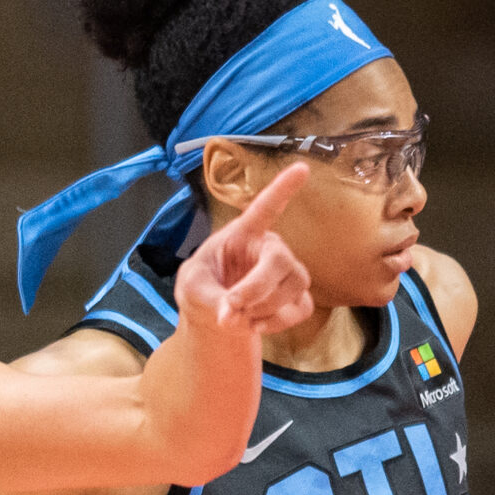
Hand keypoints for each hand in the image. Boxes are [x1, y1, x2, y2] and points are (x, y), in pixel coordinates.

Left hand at [177, 162, 313, 339]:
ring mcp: (287, 272)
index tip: (302, 168)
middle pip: (281, 260)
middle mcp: (269, 248)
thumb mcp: (192, 287)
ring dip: (266, 307)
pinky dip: (279, 321)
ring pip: (296, 284)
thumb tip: (230, 317)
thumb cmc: (201, 287)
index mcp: (242, 234)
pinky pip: (302, 307)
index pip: (265, 208)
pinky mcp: (296, 297)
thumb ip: (209, 298)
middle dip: (258, 288)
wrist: (213, 315)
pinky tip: (256, 326)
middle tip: (232, 307)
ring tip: (240, 318)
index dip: (282, 189)